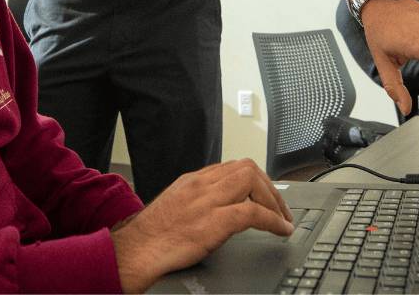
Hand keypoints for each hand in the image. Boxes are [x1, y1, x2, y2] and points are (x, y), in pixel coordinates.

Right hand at [110, 159, 293, 292]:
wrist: (135, 251)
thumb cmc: (151, 237)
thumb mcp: (176, 208)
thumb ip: (197, 203)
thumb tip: (220, 210)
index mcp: (192, 181)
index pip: (232, 167)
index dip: (256, 181)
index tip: (266, 196)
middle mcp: (201, 185)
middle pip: (246, 168)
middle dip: (270, 188)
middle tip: (281, 208)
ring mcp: (207, 200)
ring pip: (252, 182)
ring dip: (274, 201)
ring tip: (283, 220)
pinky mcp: (213, 221)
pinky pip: (253, 212)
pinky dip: (273, 220)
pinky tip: (280, 231)